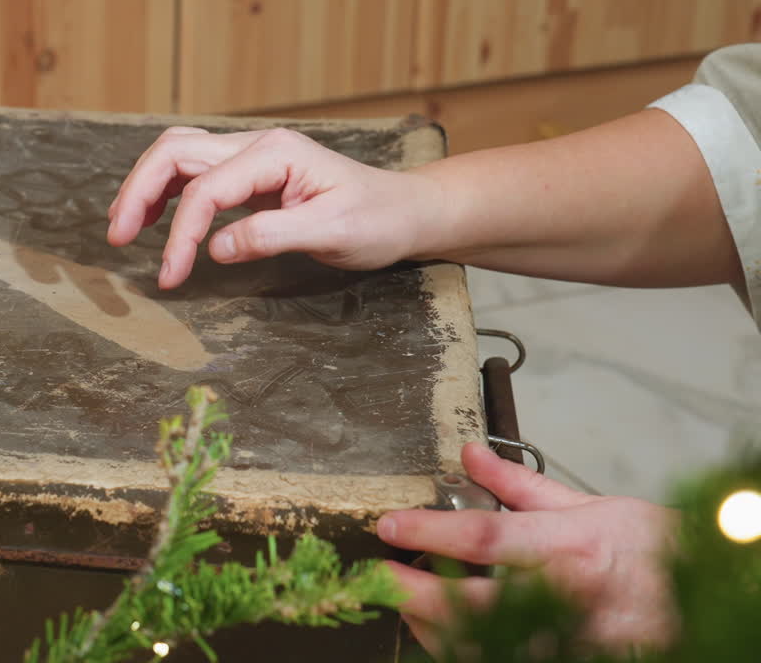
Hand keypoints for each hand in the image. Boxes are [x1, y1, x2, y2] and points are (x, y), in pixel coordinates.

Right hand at [105, 127, 445, 288]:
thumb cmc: (376, 221)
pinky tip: (155, 216)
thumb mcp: (332, 233)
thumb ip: (271, 236)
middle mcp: (257, 145)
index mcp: (275, 154)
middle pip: (175, 153)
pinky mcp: (251, 172)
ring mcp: (252, 155)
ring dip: (145, 187)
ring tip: (123, 227)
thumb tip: (213, 248)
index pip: (205, 188)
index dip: (180, 233)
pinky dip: (166, 191)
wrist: (404, 212)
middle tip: (117, 237)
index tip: (170, 274)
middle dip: (139, 193)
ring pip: (178, 155)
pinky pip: (195, 171)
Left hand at [377, 443, 677, 655]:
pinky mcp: (570, 660)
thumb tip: (471, 456)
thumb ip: (524, 486)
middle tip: (380, 576)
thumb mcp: (599, 506)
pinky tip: (450, 633)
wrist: (718, 598)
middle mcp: (569, 597)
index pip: (483, 539)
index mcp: (572, 546)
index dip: (427, 533)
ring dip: (433, 626)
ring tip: (409, 604)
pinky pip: (502, 660)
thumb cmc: (659, 553)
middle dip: (411, 590)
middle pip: (470, 601)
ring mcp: (570, 640)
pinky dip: (468, 648)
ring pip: (480, 643)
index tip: (389, 527)